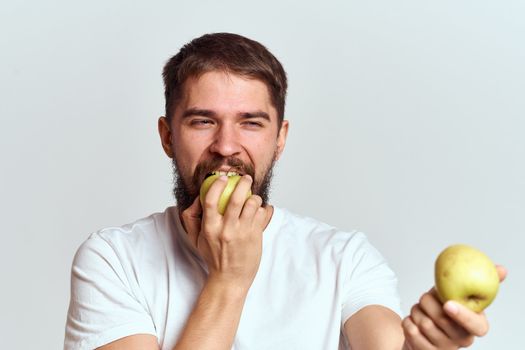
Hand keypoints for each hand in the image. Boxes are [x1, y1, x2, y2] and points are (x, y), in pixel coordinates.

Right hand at [180, 175, 270, 289]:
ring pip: (253, 204)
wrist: (230, 278)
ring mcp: (243, 233)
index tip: (222, 178)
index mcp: (210, 228)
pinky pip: (263, 214)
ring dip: (255, 197)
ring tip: (254, 198)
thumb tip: (198, 198)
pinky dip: (264, 209)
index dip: (217, 185)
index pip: (211, 200)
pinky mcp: (256, 236)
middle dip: (242, 183)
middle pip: (236, 198)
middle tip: (246, 178)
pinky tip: (261, 210)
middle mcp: (227, 229)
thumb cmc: (213, 257)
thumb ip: (192, 219)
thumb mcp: (197, 240)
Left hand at [402, 265, 506, 349]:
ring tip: (420, 308)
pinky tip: (413, 319)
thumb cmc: (445, 309)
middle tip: (425, 296)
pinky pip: (410, 329)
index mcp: (475, 326)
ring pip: (424, 323)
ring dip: (416, 309)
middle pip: (442, 320)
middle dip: (428, 302)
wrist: (424, 330)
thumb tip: (501, 269)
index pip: (475, 326)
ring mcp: (443, 348)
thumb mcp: (461, 295)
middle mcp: (462, 340)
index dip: (462, 316)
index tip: (448, 304)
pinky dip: (408, 320)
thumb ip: (479, 283)